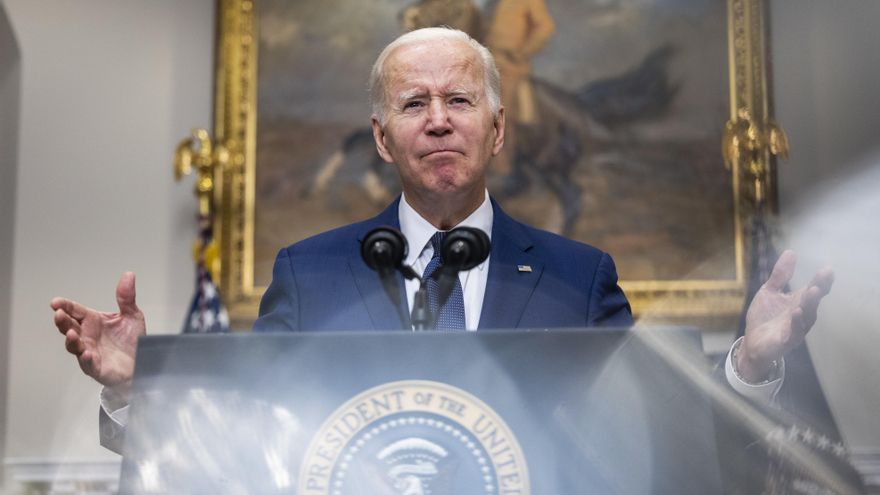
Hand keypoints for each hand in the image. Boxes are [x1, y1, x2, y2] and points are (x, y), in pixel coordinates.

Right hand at [51, 272, 145, 394]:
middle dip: (63, 321)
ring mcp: (89, 352)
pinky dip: (86, 359)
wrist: (142, 363)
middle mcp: (88, 336)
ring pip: (74, 346)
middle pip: (69, 327)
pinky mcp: (97, 367)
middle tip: (59, 314)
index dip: (65, 306)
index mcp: (93, 321)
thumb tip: (128, 275)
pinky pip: (88, 364)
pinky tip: (87, 353)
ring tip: (71, 333)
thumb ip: (126, 298)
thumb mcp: (131, 315)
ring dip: (71, 340)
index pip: (75, 311)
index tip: (56, 302)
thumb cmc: (132, 341)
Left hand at [738, 250, 833, 382]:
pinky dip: (797, 322)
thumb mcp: (770, 292)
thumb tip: (791, 252)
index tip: (827, 268)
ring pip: (806, 316)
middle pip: (813, 301)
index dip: (822, 280)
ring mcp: (795, 328)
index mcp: (799, 302)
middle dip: (819, 288)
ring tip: (813, 290)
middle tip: (824, 276)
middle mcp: (802, 315)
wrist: (752, 342)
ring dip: (810, 303)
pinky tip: (797, 312)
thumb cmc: (764, 317)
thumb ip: (780, 275)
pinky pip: (794, 332)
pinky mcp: (786, 341)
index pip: (814, 289)